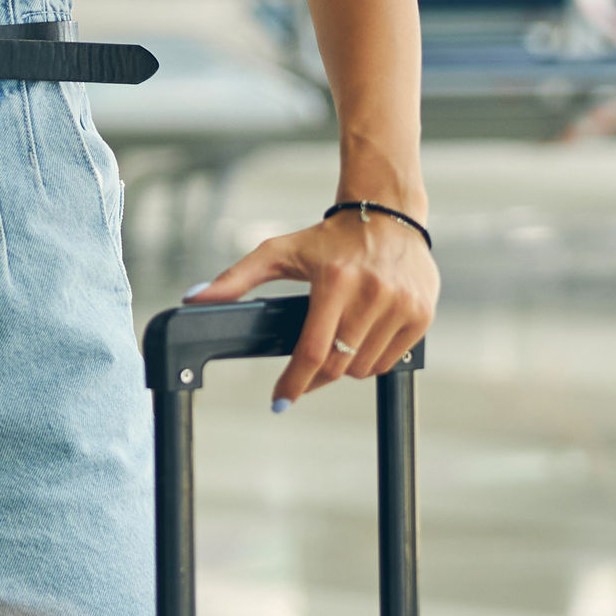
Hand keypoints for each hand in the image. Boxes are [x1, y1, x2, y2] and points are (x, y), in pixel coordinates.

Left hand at [188, 204, 437, 408]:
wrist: (387, 214)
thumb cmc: (329, 238)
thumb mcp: (279, 251)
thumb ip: (235, 278)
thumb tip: (194, 298)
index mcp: (335, 280)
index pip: (312, 350)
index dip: (294, 383)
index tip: (279, 401)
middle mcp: (372, 293)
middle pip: (338, 365)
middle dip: (316, 377)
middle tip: (306, 372)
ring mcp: (401, 305)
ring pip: (364, 368)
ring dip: (346, 366)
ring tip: (340, 340)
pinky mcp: (421, 314)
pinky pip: (390, 361)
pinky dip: (373, 359)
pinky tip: (364, 335)